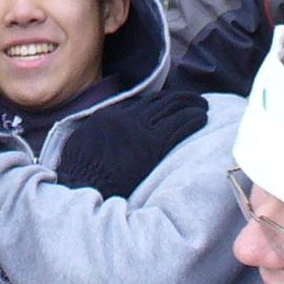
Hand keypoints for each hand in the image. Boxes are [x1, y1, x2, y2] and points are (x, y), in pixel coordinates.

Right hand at [56, 91, 208, 199]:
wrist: (84, 186)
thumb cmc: (80, 173)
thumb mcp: (81, 142)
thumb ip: (99, 131)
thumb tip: (108, 129)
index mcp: (109, 115)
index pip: (140, 102)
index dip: (160, 101)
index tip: (171, 102)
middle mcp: (125, 117)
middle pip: (159, 101)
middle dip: (180, 98)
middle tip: (195, 98)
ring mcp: (139, 130)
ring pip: (172, 109)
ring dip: (191, 105)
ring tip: (203, 105)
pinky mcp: (152, 145)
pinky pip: (178, 126)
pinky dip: (192, 119)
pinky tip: (202, 118)